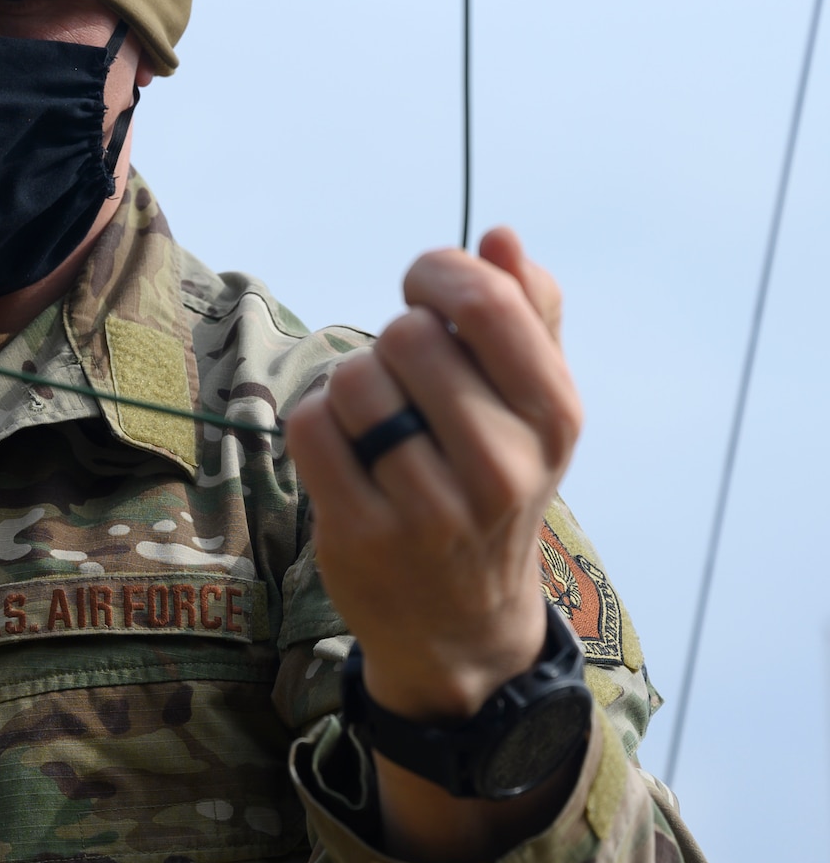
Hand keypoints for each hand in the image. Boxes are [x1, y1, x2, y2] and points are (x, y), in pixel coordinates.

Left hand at [288, 228, 580, 721]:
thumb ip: (528, 315)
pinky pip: (310, 427)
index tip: (425, 290)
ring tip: (379, 427)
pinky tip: (347, 456)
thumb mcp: (534, 409)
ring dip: (351, 388)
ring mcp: (430, 509)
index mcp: (553, 419)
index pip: (488, 302)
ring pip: (353, 380)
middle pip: (407, 336)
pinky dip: (316, 426)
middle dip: (393, 344)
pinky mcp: (361, 535)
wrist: (463, 625)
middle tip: (407, 385)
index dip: (438, 274)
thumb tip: (501, 237)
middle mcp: (503, 467)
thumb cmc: (493, 485)